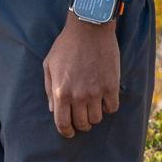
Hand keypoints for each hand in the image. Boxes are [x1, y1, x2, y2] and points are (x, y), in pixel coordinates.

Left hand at [43, 13, 120, 137]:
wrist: (89, 29)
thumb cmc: (66, 46)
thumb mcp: (49, 65)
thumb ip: (49, 89)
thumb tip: (53, 110)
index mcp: (60, 91)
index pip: (62, 123)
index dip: (66, 132)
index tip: (69, 132)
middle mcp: (78, 95)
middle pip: (82, 124)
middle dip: (81, 124)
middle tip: (82, 117)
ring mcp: (96, 92)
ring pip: (98, 118)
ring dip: (95, 115)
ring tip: (93, 105)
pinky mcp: (111, 86)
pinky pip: (112, 108)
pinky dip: (108, 106)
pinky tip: (105, 98)